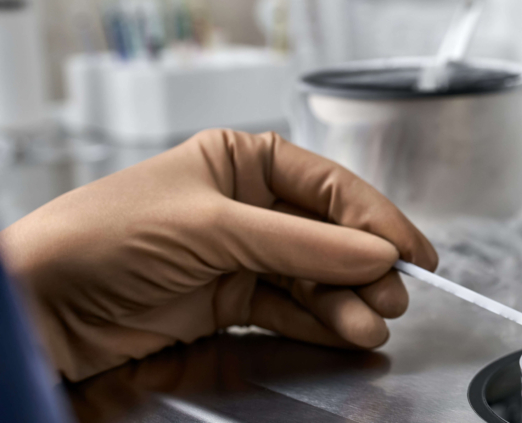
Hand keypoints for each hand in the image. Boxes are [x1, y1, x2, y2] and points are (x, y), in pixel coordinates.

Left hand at [0, 129, 437, 380]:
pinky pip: (289, 312)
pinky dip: (319, 325)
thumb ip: (301, 246)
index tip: (411, 252)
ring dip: (345, 304)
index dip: (375, 218)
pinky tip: (344, 333)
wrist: (42, 307)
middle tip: (393, 296)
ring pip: (313, 280)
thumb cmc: (105, 237)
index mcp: (240, 161)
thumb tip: (377, 253)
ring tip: (370, 325)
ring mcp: (238, 257)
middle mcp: (245, 206)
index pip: (329, 188)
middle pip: (329, 237)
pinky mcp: (226, 304)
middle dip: (364, 267)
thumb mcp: (212, 229)